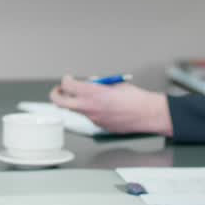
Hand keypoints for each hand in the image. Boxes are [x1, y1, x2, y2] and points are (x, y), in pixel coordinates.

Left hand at [49, 75, 172, 135]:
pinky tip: (103, 107)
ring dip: (77, 103)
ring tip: (89, 97)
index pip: (67, 85)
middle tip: (59, 90)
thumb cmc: (135, 98)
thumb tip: (90, 83)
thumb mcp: (114, 84)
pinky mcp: (99, 126)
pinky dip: (91, 111)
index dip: (66, 80)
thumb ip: (98, 84)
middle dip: (56, 94)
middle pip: (60, 102)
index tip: (68, 78)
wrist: (148, 114)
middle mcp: (89, 107)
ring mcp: (93, 118)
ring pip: (75, 110)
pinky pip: (89, 117)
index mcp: (92, 93)